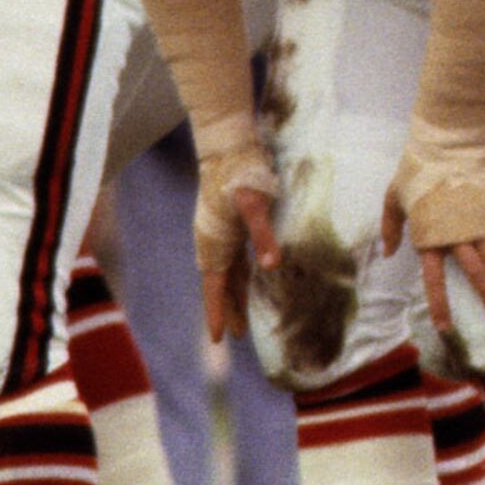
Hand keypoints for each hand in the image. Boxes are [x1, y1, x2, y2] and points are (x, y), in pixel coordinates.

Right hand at [193, 140, 278, 342]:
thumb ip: (262, 234)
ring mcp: (219, 233)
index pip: (214, 288)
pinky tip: (252, 275)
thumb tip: (271, 266)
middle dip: (228, 309)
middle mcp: (212, 242)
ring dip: (235, 293)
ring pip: (227, 272)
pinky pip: (234, 257)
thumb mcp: (254, 204)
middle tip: (239, 335)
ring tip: (245, 314)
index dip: (218, 313)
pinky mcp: (229, 223)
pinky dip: (241, 273)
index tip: (219, 339)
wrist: (228, 146)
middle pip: (220, 285)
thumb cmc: (241, 174)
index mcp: (214, 244)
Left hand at [382, 128, 484, 337]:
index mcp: (429, 235)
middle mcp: (457, 235)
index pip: (434, 278)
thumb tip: (390, 253)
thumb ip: (391, 227)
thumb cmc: (418, 167)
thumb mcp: (393, 196)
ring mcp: (480, 225)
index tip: (445, 326)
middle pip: (477, 275)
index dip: (441, 303)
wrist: (449, 141)